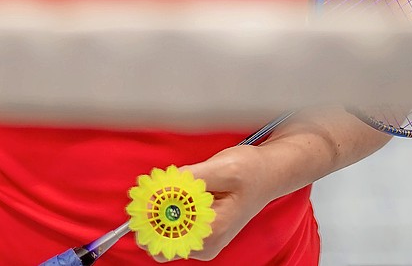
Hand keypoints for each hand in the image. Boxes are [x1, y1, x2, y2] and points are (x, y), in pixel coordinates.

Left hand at [141, 145, 273, 261]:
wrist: (266, 173)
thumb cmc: (251, 170)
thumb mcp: (222, 168)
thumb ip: (191, 179)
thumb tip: (162, 187)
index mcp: (213, 231)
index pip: (166, 238)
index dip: (149, 217)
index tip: (144, 193)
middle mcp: (207, 243)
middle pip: (160, 241)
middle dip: (149, 214)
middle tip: (149, 187)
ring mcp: (203, 240)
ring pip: (163, 234)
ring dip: (156, 210)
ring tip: (163, 185)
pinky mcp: (199, 232)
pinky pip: (172, 227)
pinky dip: (165, 209)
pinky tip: (171, 189)